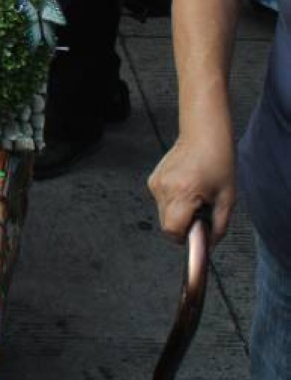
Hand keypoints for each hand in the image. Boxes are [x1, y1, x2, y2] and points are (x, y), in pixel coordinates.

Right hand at [148, 130, 235, 246]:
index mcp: (183, 193)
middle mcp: (165, 189)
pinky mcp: (153, 179)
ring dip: (177, 213)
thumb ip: (219, 226)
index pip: (172, 230)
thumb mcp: (227, 198)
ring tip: (194, 196)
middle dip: (182, 225)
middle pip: (166, 226)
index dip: (184, 236)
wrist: (203, 134)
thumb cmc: (218, 161)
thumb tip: (209, 244)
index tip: (196, 232)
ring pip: (163, 214)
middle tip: (199, 211)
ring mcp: (156, 183)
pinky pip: (160, 202)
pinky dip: (172, 202)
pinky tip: (185, 188)